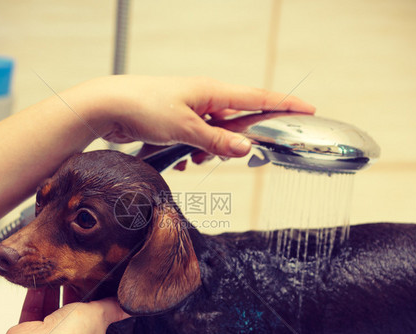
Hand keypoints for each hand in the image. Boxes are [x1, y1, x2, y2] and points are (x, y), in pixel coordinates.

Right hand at [5, 287, 129, 333]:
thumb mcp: (99, 316)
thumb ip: (112, 308)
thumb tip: (128, 307)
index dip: (109, 319)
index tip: (107, 299)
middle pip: (82, 325)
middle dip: (79, 303)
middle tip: (81, 281)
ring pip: (57, 318)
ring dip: (57, 297)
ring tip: (62, 277)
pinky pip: (37, 316)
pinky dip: (38, 299)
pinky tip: (41, 282)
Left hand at [71, 75, 315, 157]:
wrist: (107, 107)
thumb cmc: (144, 107)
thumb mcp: (185, 127)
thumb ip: (216, 141)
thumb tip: (246, 148)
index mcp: (212, 92)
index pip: (258, 98)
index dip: (285, 105)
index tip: (308, 110)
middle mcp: (204, 99)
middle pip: (235, 122)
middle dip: (232, 142)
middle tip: (221, 154)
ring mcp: (189, 110)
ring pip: (213, 136)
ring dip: (206, 152)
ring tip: (190, 157)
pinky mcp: (175, 122)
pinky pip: (193, 141)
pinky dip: (188, 153)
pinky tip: (175, 160)